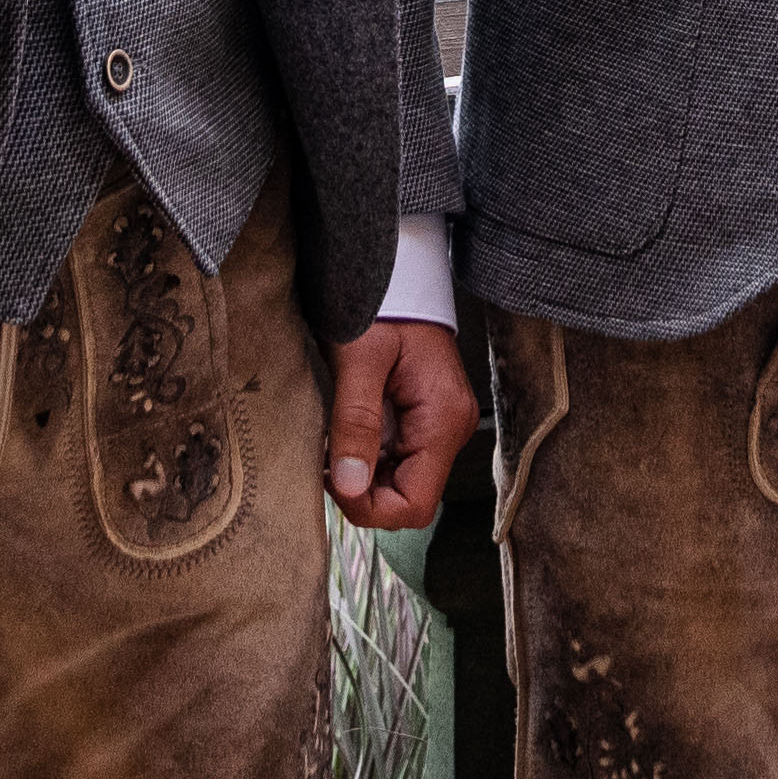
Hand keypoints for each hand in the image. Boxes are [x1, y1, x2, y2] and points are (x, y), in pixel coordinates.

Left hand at [321, 318, 479, 530]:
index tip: (332, 480)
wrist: (394, 271)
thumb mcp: (359, 361)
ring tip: (334, 448)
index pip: (414, 504)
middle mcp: (450, 429)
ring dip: (364, 478)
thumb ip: (355, 424)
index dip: (369, 507)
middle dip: (364, 495)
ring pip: (402, 484)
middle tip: (327, 465)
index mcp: (442, 419)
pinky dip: (369, 460)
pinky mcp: (425, 419)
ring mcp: (440, 425)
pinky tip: (346, 438)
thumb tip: (349, 485)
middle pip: (409, 499)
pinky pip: (399, 460)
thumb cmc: (381, 304)